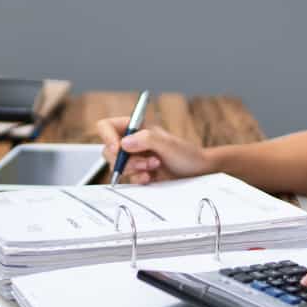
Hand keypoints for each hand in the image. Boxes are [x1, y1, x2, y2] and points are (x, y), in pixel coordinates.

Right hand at [95, 116, 210, 184]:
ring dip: (134, 169)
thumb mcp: (169, 144)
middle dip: (125, 159)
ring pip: (118, 166)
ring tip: (154, 167)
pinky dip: (138, 179)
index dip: (107, 137)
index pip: (107, 126)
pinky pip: (127, 179)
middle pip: (109, 150)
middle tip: (145, 162)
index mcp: (136, 127)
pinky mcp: (138, 174)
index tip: (118, 148)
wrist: (198, 173)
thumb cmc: (187, 154)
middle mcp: (132, 142)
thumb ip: (147, 139)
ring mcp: (135, 159)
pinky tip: (151, 177)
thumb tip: (124, 143)